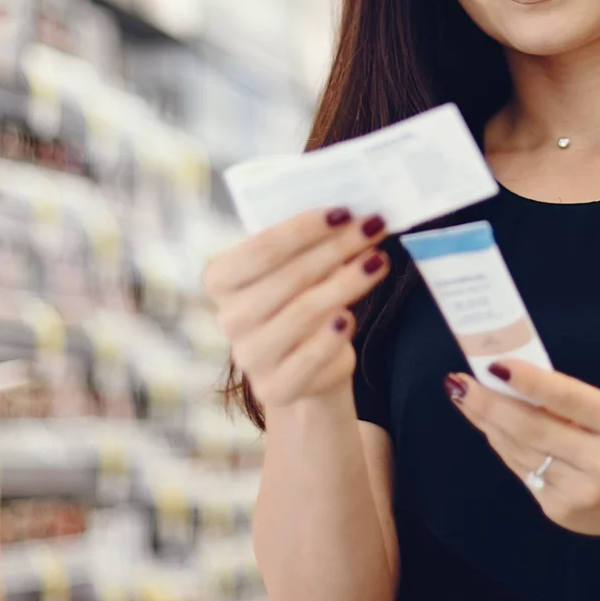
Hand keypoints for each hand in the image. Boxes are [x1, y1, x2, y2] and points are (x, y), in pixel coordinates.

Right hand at [204, 207, 390, 412]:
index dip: (305, 229)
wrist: (305, 367)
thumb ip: (310, 244)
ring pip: (305, 311)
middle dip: (338, 248)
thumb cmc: (300, 301)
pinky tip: (351, 316)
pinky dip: (334, 335)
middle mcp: (229, 319)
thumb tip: (351, 215)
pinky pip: (311, 356)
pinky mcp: (275, 389)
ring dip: (347, 283)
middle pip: (289, 276)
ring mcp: (250, 357)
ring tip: (378, 261)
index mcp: (221, 280)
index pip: (262, 248)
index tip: (345, 212)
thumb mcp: (296, 269)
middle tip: (374, 227)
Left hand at [448, 361, 599, 540]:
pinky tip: (492, 427)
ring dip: (487, 422)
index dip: (529, 382)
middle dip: (488, 403)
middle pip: (530, 428)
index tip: (494, 365)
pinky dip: (504, 445)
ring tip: (466, 397)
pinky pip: (521, 470)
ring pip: (518, 450)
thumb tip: (509, 376)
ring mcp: (580, 492)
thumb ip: (569, 399)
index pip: (567, 398)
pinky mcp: (560, 512)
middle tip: (459, 382)